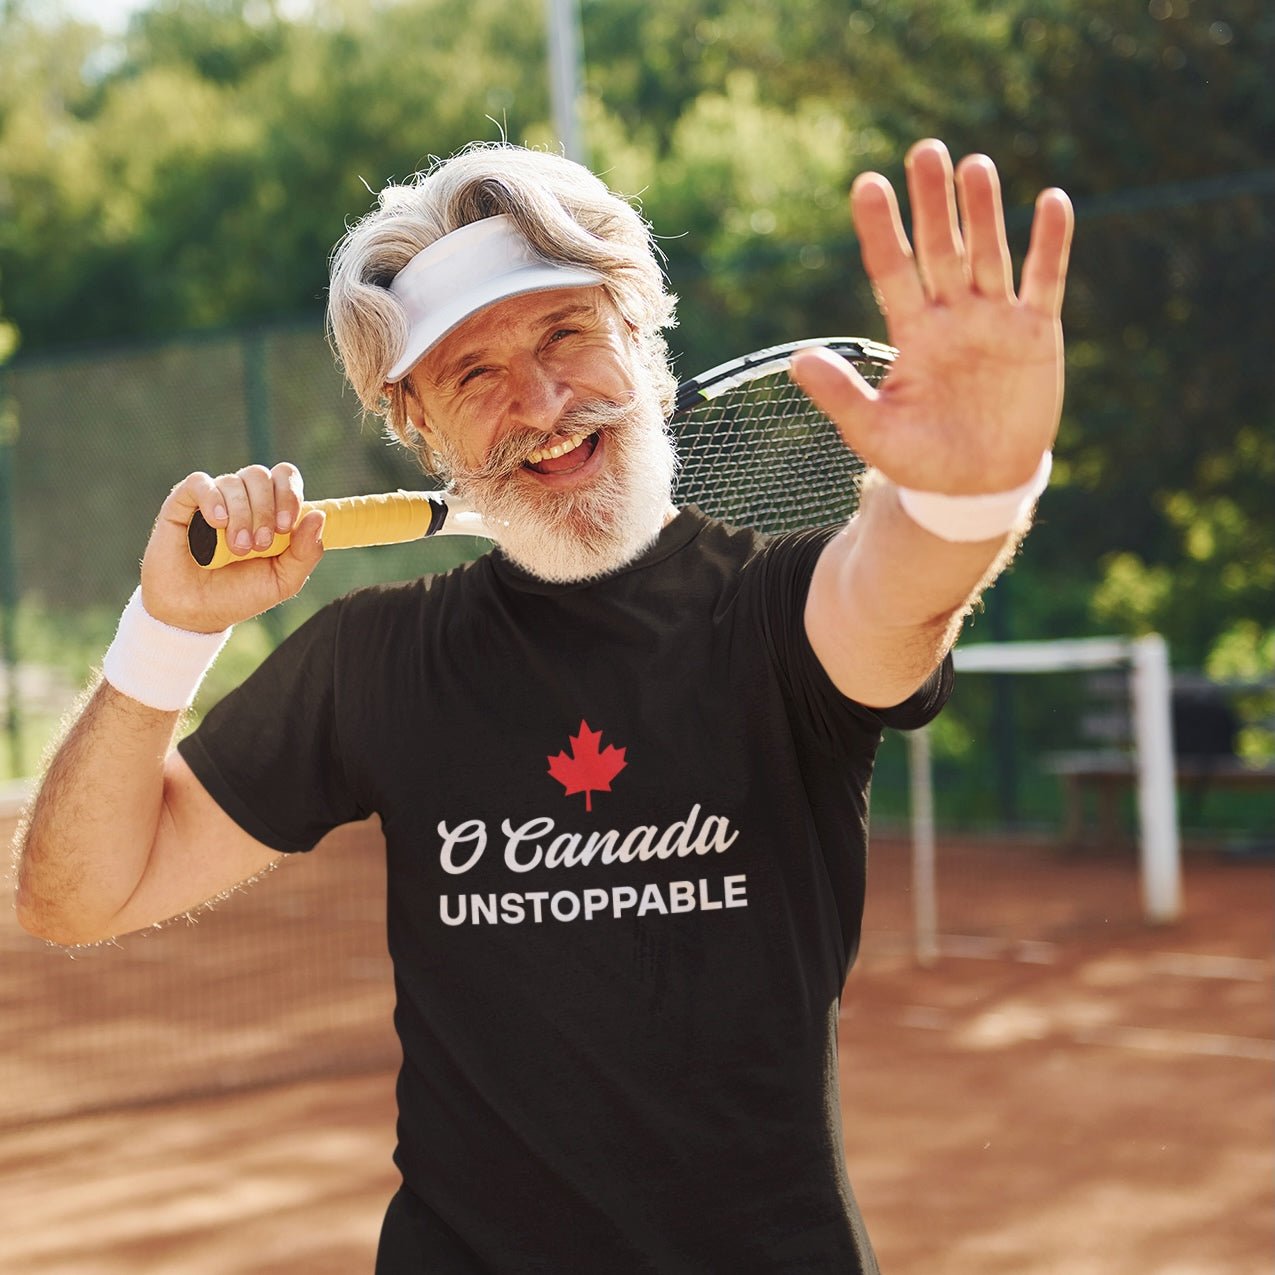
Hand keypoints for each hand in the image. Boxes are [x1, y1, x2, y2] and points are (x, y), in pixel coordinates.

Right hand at [140, 462, 324, 631]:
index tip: (287, 526)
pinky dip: (212, 498)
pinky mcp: (181, 505)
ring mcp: (212, 500)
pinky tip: (217, 522)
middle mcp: (242, 499)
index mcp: (270, 510)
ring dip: (242, 514)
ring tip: (238, 548)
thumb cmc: (240, 595)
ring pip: (233, 481)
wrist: (196, 614)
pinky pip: (199, 483)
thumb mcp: (282, 581)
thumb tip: (320, 516)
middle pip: (260, 475)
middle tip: (261, 544)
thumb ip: (306, 552)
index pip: (285, 477)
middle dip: (266, 509)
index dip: (290, 493)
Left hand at [791, 138, 1073, 494]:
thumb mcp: (874, 432)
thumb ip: (841, 395)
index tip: (866, 184)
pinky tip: (1052, 201)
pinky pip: (1045, 281)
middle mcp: (951, 316)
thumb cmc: (920, 461)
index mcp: (912, 333)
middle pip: (941, 248)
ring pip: (988, 254)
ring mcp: (995, 320)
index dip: (881, 230)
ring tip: (975, 165)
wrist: (977, 487)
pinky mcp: (1036, 333)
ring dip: (984, 212)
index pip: (892, 270)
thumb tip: (796, 360)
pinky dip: (1051, 244)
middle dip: (933, 202)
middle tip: (925, 150)